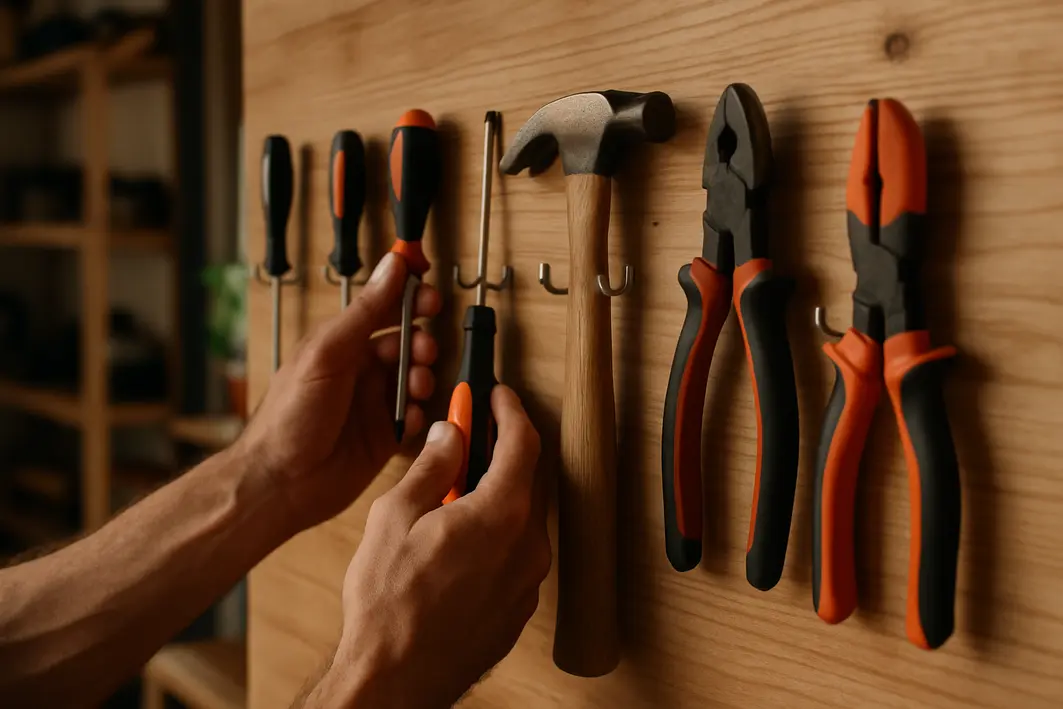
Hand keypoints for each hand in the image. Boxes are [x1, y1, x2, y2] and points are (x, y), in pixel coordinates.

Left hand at [237, 253, 441, 531]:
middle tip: (422, 351)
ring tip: (415, 387)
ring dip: (422, 378)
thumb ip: (365, 311)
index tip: (431, 298)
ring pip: (415, 380)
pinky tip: (406, 420)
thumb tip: (391, 266)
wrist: (280, 483)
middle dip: (420, 344)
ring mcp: (373, 404)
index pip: (384, 308)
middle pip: (406, 344)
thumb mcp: (327, 353)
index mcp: (341, 344)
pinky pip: (415, 418)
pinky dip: (417, 416)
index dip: (410, 300)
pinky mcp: (384, 438)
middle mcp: (359, 370)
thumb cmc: (289, 417)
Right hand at [314, 387, 548, 708]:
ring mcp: (528, 580)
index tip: (497, 396)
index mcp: (501, 516)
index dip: (510, 411)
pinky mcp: (519, 606)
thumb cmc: (389, 605)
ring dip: (496, 494)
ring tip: (451, 496)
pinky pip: (517, 552)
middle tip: (469, 436)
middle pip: (528, 478)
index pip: (523, 442)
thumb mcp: (395, 517)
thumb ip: (430, 468)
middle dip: (501, 450)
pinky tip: (459, 539)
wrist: (396, 680)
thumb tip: (449, 436)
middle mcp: (527, 547)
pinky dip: (497, 531)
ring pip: (523, 517)